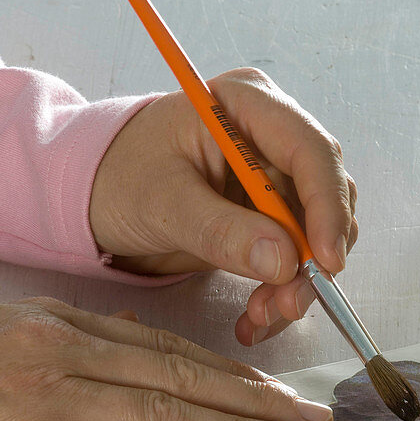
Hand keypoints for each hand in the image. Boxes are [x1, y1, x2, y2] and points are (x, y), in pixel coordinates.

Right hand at [0, 297, 333, 420]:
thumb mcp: (15, 333)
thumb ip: (83, 345)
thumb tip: (150, 363)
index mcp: (69, 323)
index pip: (171, 351)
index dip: (232, 375)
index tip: (278, 394)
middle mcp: (69, 352)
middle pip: (182, 379)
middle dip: (256, 402)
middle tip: (310, 420)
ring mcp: (48, 397)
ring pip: (163, 413)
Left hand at [89, 68, 357, 345]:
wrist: (93, 195)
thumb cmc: (117, 177)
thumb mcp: (161, 203)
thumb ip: (222, 231)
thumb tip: (285, 262)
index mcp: (248, 103)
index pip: (311, 150)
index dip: (326, 206)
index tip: (326, 261)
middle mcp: (273, 133)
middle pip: (324, 194)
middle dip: (312, 256)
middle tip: (288, 303)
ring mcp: (275, 174)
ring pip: (317, 232)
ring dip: (298, 281)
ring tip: (261, 315)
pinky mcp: (271, 212)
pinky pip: (296, 254)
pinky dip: (282, 290)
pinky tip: (255, 317)